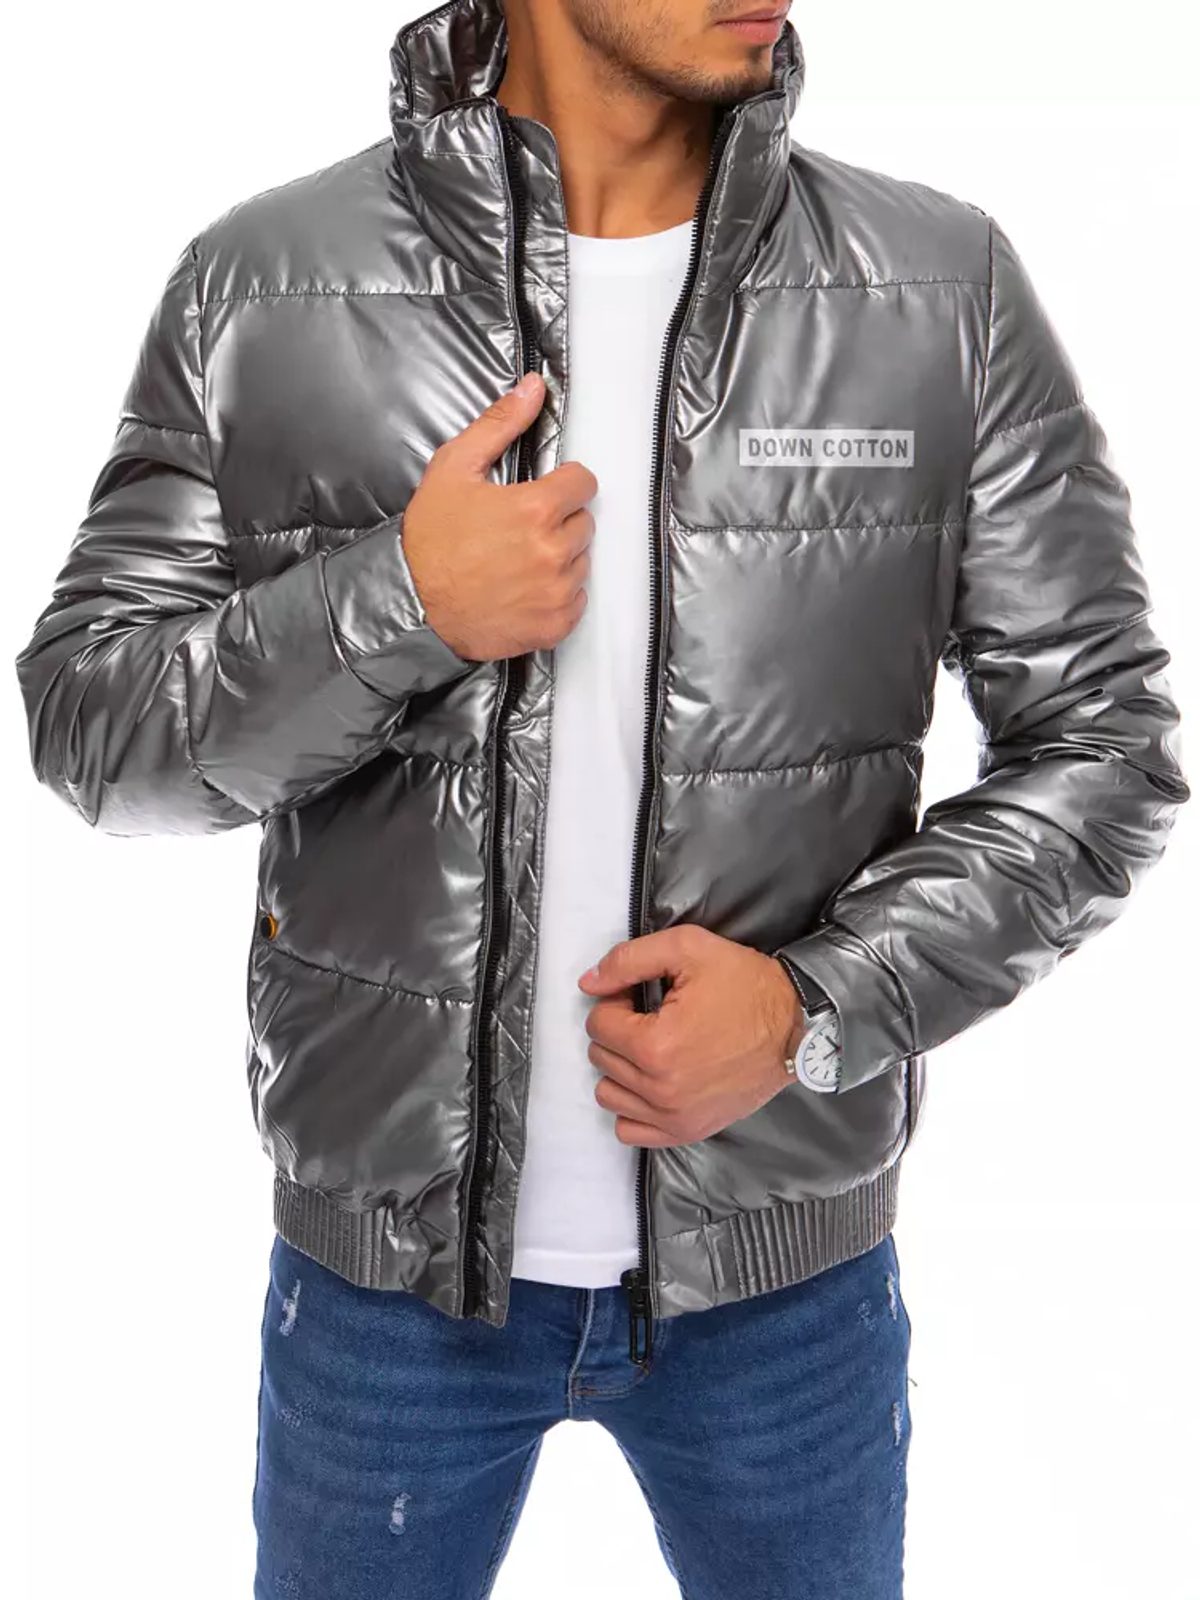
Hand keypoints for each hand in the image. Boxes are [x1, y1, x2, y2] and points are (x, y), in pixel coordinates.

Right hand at [401, 372, 598, 660]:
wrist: (412, 606)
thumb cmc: (430, 540)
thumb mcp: (454, 469)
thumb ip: (499, 425)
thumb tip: (533, 388)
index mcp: (535, 508)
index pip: (584, 483)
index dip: (563, 484)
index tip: (544, 493)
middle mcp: (552, 551)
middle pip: (584, 523)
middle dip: (559, 522)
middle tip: (520, 531)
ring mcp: (555, 591)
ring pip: (582, 562)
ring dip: (559, 559)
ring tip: (518, 561)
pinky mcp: (554, 624)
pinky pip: (577, 602)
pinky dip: (557, 596)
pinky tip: (524, 590)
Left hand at [576, 925, 804, 1147]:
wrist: (797, 1026)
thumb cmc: (746, 985)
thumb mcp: (688, 949)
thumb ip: (628, 960)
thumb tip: (587, 983)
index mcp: (655, 1046)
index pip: (597, 1024)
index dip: (617, 1002)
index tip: (642, 997)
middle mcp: (661, 1090)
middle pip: (601, 1057)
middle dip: (621, 1032)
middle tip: (655, 1017)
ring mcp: (674, 1116)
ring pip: (609, 1093)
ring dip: (623, 1068)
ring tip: (655, 1048)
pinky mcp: (688, 1131)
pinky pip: (630, 1130)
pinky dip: (634, 1106)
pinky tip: (655, 1081)